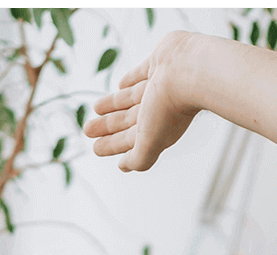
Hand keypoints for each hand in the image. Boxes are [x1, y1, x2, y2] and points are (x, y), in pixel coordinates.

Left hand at [83, 31, 198, 172]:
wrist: (188, 72)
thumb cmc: (170, 108)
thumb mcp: (149, 142)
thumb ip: (139, 158)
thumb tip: (125, 167)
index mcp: (156, 132)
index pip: (129, 142)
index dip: (112, 146)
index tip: (97, 149)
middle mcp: (157, 112)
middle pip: (126, 122)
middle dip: (107, 128)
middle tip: (88, 130)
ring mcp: (157, 89)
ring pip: (129, 100)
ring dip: (112, 106)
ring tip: (95, 108)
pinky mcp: (158, 66)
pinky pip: (139, 75)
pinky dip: (129, 81)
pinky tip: (120, 85)